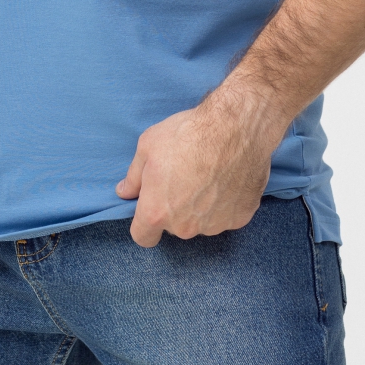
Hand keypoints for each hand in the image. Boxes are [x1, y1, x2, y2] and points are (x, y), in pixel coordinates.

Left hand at [114, 81, 284, 246]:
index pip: (143, 237)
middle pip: (174, 227)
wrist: (235, 127)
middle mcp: (185, 227)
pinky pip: (226, 215)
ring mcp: (215, 225)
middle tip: (182, 177)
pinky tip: (226, 177)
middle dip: (174, 208)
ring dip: (201, 207)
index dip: (144, 222)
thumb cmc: (187, 134)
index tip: (151, 205)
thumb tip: (125, 192)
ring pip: (201, 222)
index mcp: (157, 212)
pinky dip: (225, 202)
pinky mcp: (239, 218)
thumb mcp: (148, 146)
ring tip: (207, 174)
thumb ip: (133, 176)